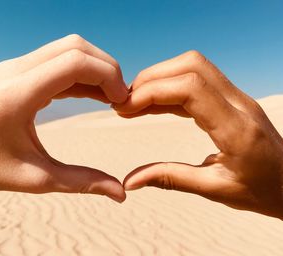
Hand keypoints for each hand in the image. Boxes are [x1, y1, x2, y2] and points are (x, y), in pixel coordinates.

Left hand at [0, 34, 127, 201]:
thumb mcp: (37, 179)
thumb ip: (82, 182)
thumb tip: (120, 193)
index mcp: (16, 96)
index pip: (74, 62)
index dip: (107, 76)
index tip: (122, 101)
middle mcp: (13, 72)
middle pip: (75, 47)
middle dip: (106, 68)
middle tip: (120, 98)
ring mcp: (13, 67)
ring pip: (67, 49)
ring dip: (94, 68)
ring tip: (111, 97)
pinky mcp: (16, 71)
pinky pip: (57, 60)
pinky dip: (80, 73)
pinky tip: (94, 94)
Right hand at [114, 50, 282, 217]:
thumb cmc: (262, 190)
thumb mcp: (215, 190)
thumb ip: (170, 179)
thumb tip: (130, 181)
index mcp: (237, 128)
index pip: (191, 88)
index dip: (152, 92)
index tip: (125, 109)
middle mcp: (240, 104)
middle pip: (191, 65)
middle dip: (151, 79)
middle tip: (125, 104)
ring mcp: (237, 98)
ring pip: (193, 67)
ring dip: (159, 80)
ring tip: (134, 104)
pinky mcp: (232, 99)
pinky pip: (197, 81)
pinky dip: (170, 88)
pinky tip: (153, 105)